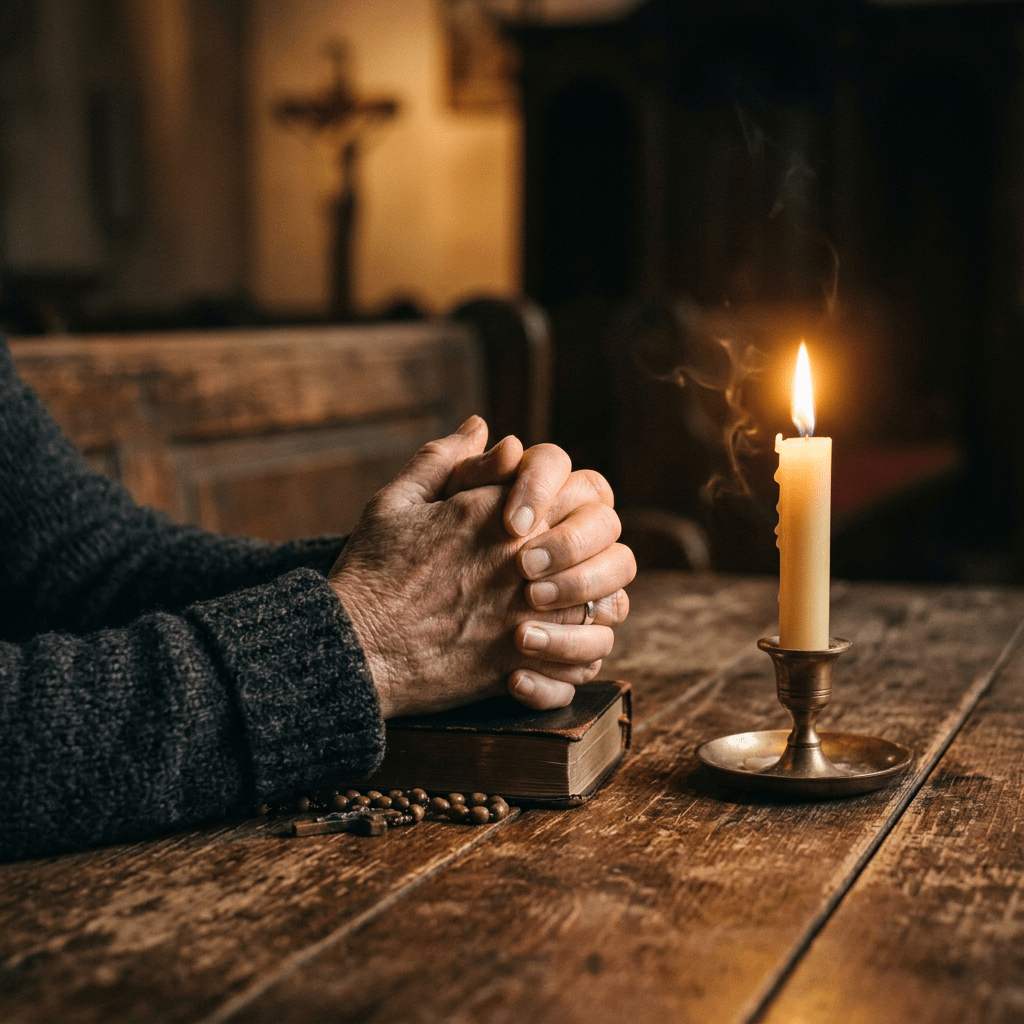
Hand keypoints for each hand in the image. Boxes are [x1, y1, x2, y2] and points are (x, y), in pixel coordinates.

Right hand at [328, 418, 618, 717]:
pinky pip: (583, 659)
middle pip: (605, 534)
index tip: (548, 512)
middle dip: (594, 543)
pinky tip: (553, 649)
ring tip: (565, 606)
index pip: (576, 480)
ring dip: (593, 600)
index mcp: (495, 511)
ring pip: (607, 599)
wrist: (352, 647)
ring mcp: (526, 611)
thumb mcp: (396, 502)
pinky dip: (578, 655)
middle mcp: (520, 557)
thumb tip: (483, 427)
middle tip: (565, 559)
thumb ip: (444, 459)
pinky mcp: (521, 661)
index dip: (573, 492)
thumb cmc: (369, 572)